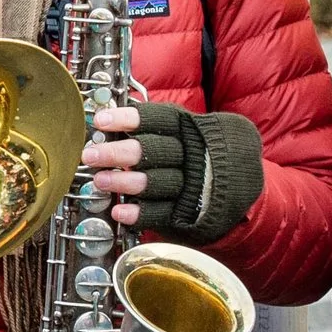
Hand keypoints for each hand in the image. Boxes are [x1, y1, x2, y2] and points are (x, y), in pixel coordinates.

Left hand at [79, 102, 263, 241]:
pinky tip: (119, 211)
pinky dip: (140, 213)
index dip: (129, 119)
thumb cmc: (199, 150)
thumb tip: (106, 117)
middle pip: (155, 152)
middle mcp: (194, 156)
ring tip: (99, 181)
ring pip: (157, 182)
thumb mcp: (186, 129)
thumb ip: (152, 124)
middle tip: (91, 155)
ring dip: (124, 183)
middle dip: (119, 153)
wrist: (241, 184)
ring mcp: (193, 185)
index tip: (101, 121)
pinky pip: (163, 213)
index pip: (159, 119)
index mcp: (191, 129)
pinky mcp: (190, 212)